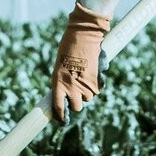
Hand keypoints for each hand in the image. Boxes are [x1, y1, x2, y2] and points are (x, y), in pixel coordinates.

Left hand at [49, 0, 110, 123]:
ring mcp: (85, 85)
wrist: (83, 34)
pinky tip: (93, 72)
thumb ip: (62, 80)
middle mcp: (71, 86)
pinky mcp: (96, 80)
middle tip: (76, 93)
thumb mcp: (60, 65)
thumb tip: (65, 94)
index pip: (59, 107)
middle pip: (77, 107)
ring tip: (84, 77)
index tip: (63, 121)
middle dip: (77, 102)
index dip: (62, 116)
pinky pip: (97, 89)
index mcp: (58, 82)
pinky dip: (96, 84)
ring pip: (88, 98)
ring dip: (87, 92)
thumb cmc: (68, 47)